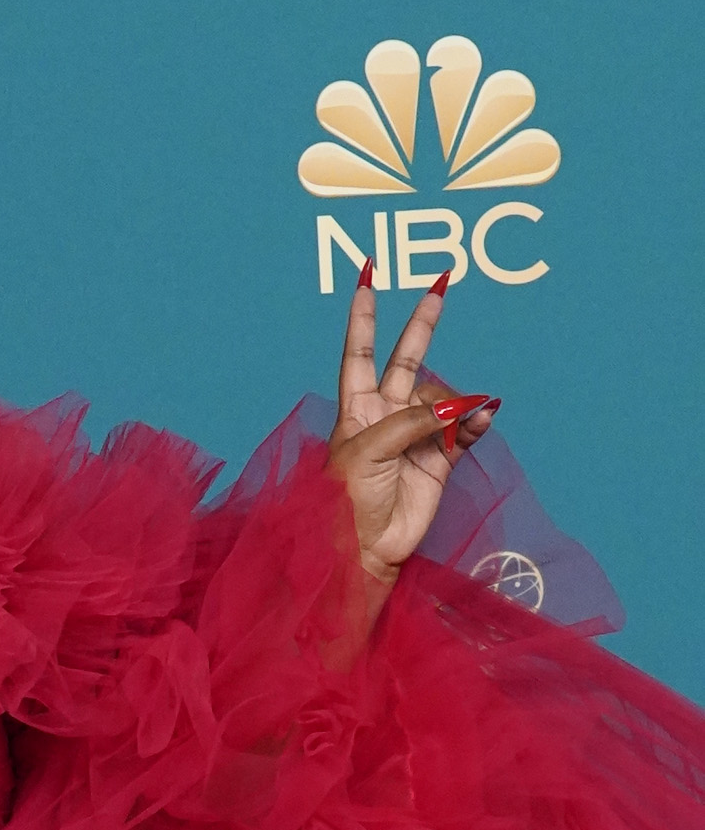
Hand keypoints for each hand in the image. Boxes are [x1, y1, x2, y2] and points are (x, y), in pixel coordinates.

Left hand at [326, 266, 495, 588]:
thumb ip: (411, 420)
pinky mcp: (439, 459)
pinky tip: (483, 418)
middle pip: (406, 360)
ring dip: (456, 403)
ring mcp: (414, 435)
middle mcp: (385, 415)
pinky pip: (464, 429)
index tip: (367, 280)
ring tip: (460, 419)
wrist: (362, 549)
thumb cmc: (345, 501)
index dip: (363, 319)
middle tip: (439, 288)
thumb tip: (458, 406)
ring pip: (444, 399)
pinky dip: (476, 423)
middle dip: (421, 326)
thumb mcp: (368, 450)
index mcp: (355, 408)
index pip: (360, 353)